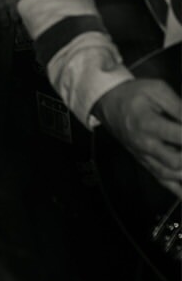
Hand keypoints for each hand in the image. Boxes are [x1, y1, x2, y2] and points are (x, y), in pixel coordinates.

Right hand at [95, 78, 181, 198]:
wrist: (107, 103)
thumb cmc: (132, 95)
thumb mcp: (157, 90)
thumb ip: (179, 106)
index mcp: (148, 124)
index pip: (179, 135)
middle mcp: (144, 144)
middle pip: (175, 161)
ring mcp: (143, 155)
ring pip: (169, 174)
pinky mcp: (144, 161)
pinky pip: (161, 180)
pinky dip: (177, 190)